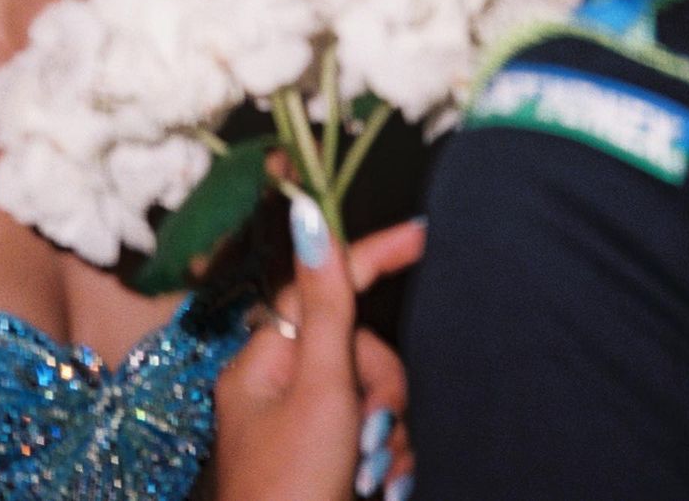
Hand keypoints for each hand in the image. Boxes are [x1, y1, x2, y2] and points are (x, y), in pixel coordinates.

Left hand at [213, 199, 424, 500]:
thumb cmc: (293, 489)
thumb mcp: (321, 391)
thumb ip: (328, 306)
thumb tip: (309, 214)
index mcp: (264, 361)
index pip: (324, 285)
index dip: (373, 256)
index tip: (424, 234)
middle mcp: (277, 389)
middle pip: (357, 349)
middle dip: (382, 387)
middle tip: (374, 434)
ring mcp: (301, 431)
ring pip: (373, 395)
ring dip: (390, 432)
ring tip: (375, 474)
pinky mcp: (325, 466)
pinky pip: (373, 435)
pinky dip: (387, 459)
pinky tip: (379, 487)